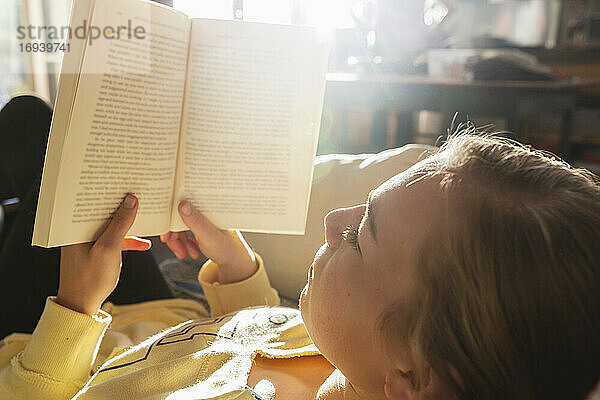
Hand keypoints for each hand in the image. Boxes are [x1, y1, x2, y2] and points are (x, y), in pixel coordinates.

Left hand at [56, 194, 150, 314]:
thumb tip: (131, 201)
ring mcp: (89, 243)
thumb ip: (120, 224)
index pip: (94, 203)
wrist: (80, 306)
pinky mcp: (97, 253)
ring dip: (128, 225)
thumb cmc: (89, 279)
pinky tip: (144, 244)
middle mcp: (80, 232)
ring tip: (145, 217)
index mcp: (76, 228)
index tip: (128, 185)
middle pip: (105, 213)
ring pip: (112, 226)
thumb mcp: (109, 249)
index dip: (111, 192)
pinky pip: (114, 241)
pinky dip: (128, 241)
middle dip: (123, 207)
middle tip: (140, 196)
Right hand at [160, 200, 256, 283]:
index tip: (165, 230)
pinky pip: (182, 232)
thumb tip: (182, 204)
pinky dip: (182, 242)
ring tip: (183, 253)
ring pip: (178, 225)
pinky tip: (190, 251)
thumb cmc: (228, 247)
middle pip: (178, 214)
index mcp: (209, 205)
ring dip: (177, 240)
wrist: (234, 260)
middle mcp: (204, 208)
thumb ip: (197, 222)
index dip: (171, 214)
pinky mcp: (198, 225)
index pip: (185, 200)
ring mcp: (201, 217)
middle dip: (172, 232)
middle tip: (169, 242)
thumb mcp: (211, 236)